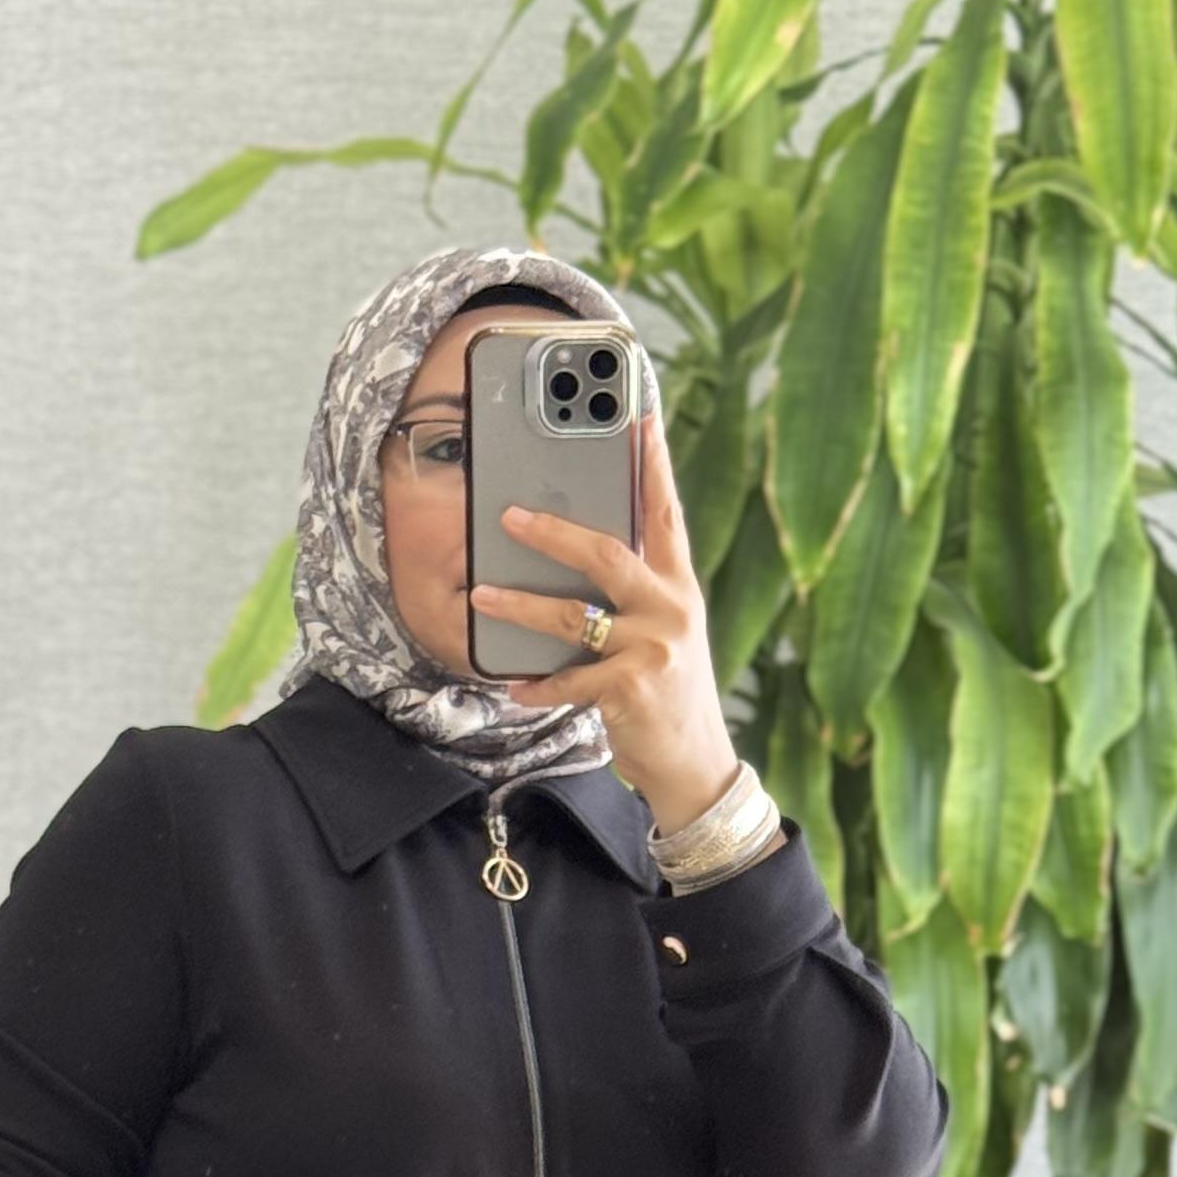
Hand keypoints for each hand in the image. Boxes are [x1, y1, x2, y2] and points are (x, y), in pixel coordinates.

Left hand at [470, 409, 740, 833]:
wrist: (694, 764)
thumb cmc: (667, 691)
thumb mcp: (664, 631)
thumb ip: (634, 592)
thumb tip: (578, 552)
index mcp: (678, 584)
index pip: (665, 510)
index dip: (651, 461)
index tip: (636, 413)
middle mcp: (671, 608)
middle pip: (606, 553)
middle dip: (553, 532)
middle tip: (508, 515)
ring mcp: (653, 649)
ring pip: (574, 616)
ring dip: (521, 607)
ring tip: (482, 597)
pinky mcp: (631, 691)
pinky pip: (569, 681)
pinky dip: (537, 685)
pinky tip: (514, 686)